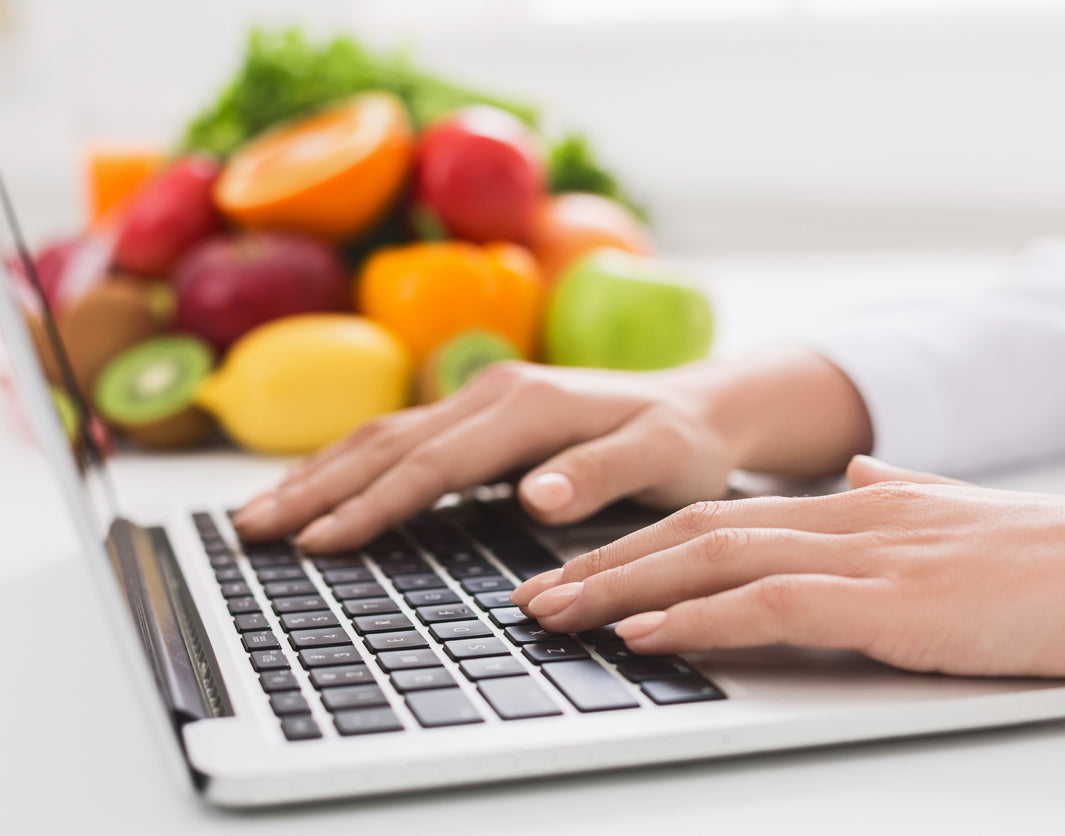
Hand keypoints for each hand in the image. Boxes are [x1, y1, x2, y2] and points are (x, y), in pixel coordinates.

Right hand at [231, 347, 871, 552]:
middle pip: (389, 442)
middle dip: (318, 488)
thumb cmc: (684, 441)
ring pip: (384, 434)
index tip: (321, 542)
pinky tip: (322, 488)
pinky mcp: (482, 413)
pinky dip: (352, 464)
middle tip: (254, 532)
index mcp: (529, 405)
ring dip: (320, 473)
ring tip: (262, 512)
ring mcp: (484, 397)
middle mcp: (495, 392)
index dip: (375, 503)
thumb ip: (600, 475)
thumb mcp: (663, 460)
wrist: (702, 404)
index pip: (435, 461)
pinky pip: (402, 436)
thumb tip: (533, 495)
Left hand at [513, 456, 1064, 686]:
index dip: (640, 543)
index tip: (580, 569)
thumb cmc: (1050, 560)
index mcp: (851, 505)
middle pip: (694, 533)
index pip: (721, 516)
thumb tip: (856, 471)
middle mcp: (843, 519)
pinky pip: (771, 604)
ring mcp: (864, 558)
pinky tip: (645, 635)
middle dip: (603, 565)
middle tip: (531, 595)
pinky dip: (698, 619)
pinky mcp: (893, 603)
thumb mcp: (952, 516)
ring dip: (624, 589)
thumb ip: (895, 493)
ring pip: (715, 561)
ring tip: (555, 614)